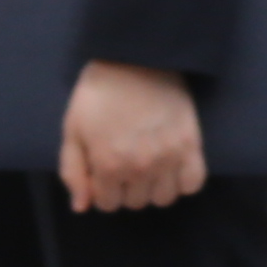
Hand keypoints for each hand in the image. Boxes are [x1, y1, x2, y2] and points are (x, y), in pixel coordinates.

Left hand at [60, 61, 204, 211]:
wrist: (134, 58)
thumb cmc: (98, 93)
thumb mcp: (73, 130)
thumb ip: (73, 172)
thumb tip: (81, 208)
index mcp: (109, 166)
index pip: (108, 204)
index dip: (103, 190)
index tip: (105, 172)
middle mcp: (140, 169)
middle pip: (136, 202)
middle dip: (126, 188)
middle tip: (126, 164)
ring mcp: (168, 158)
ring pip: (164, 198)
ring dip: (153, 188)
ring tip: (148, 167)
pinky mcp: (190, 145)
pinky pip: (193, 183)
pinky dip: (183, 182)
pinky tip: (172, 168)